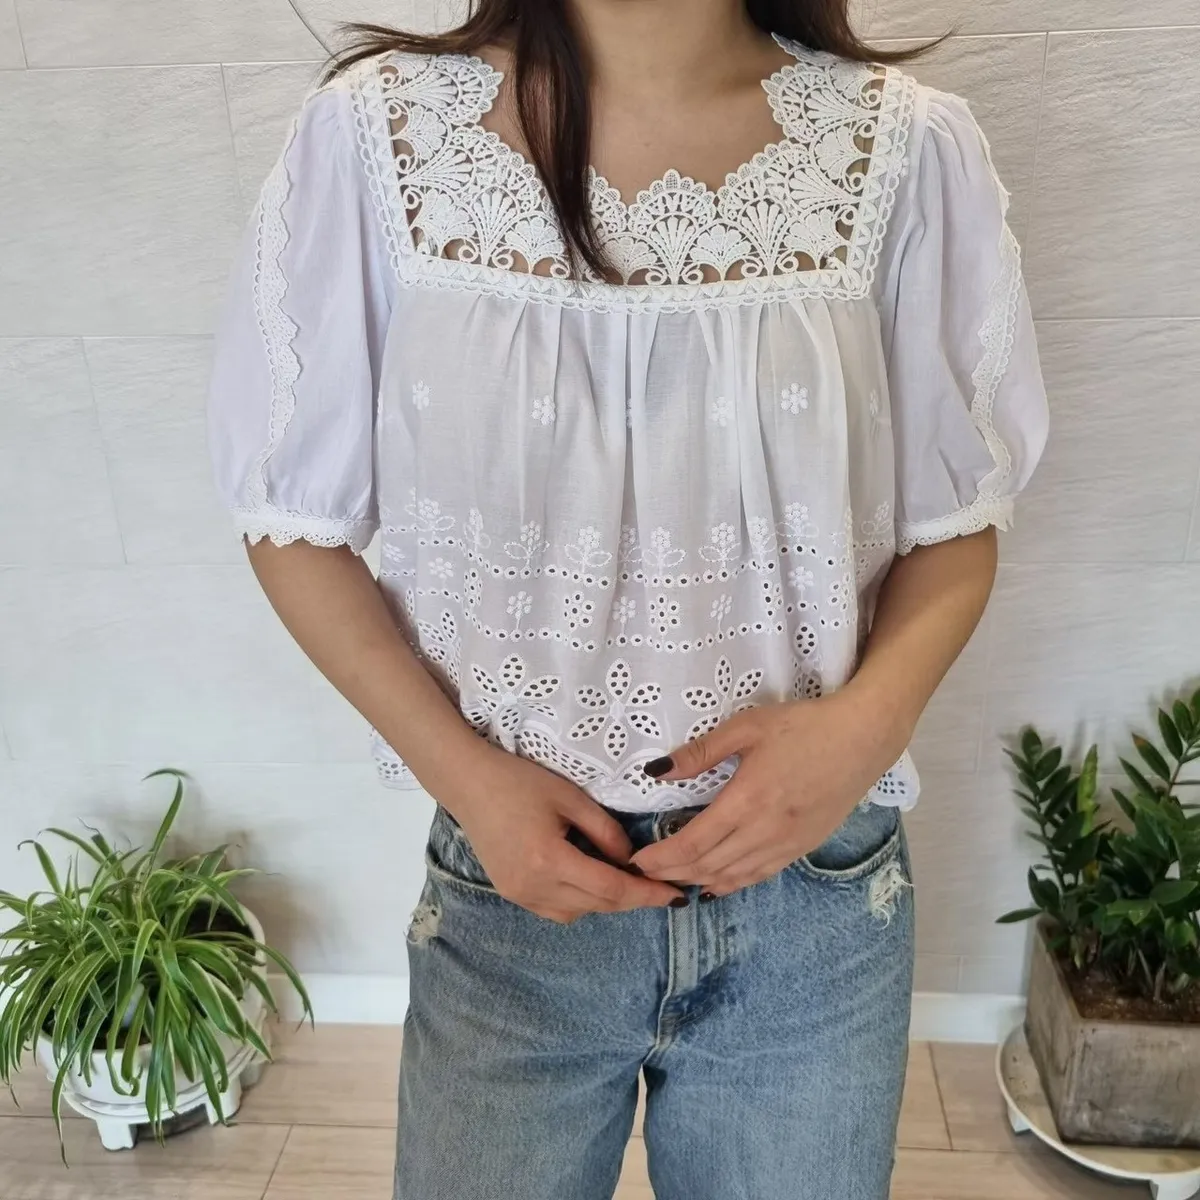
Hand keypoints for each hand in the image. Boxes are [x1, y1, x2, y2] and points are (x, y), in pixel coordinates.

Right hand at [440, 741, 686, 922]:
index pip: (611, 889)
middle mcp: (534, 887)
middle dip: (633, 899)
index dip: (647, 894)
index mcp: (550, 860)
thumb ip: (606, 831)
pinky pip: (557, 910)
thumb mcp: (570, 798)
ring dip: (605, 901)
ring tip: (622, 876)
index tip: (676, 895)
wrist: (468, 784)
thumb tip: (631, 860)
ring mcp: (519, 895)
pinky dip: (580, 901)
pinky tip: (587, 877)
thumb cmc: (519, 781)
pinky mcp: (512, 894)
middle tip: (661, 886)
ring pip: (578, 913)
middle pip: (598, 905)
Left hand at [629, 687, 908, 894]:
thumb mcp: (747, 727)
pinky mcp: (802, 848)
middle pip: (708, 866)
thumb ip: (701, 752)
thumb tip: (657, 772)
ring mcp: (786, 844)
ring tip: (671, 879)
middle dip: (672, 872)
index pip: (693, 843)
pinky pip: (759, 875)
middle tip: (644, 873)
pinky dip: (731, 884)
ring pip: (732, 876)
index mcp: (747, 801)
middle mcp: (765, 831)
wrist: (862, 739)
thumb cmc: (803, 726)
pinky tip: (715, 886)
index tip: (637, 861)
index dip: (661, 858)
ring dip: (698, 881)